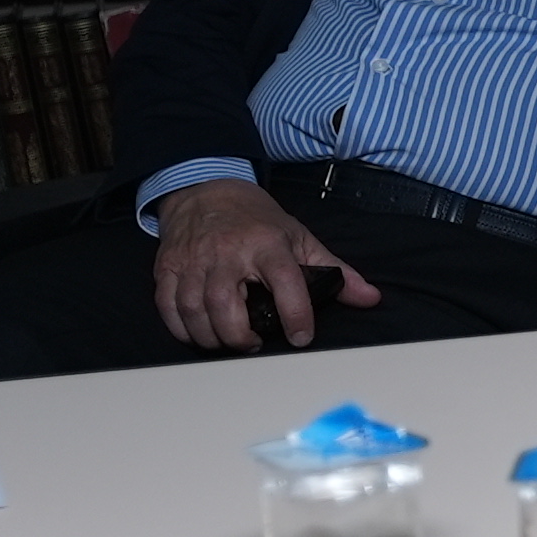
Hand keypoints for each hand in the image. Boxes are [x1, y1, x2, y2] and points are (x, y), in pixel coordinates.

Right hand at [152, 180, 378, 351]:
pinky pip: (167, 306)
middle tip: (255, 345)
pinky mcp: (166, 267)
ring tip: (230, 342)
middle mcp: (227, 253)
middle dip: (240, 336)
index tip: (301, 337)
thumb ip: (334, 270)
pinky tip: (200, 335)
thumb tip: (370, 297)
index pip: (285, 282)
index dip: (296, 314)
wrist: (206, 191)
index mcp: (267, 244)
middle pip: (226, 305)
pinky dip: (182, 328)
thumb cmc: (257, 220)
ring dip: (211, 337)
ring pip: (194, 309)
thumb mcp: (300, 237)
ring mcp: (193, 261)